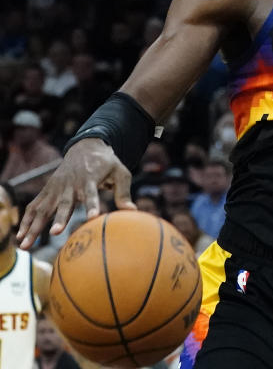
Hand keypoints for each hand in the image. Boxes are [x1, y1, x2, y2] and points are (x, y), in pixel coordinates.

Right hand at [17, 138, 135, 248]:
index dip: (92, 205)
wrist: (86, 147)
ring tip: (26, 244)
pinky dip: (26, 221)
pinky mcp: (48, 190)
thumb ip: (124, 192)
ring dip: (34, 226)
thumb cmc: (107, 163)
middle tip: (56, 233)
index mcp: (90, 179)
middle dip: (60, 218)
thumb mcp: (120, 172)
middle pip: (64, 203)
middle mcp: (71, 184)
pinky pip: (34, 207)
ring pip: (44, 208)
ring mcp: (57, 188)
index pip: (91, 194)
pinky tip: (20, 237)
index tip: (93, 217)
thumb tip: (133, 211)